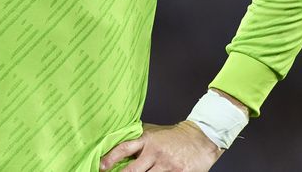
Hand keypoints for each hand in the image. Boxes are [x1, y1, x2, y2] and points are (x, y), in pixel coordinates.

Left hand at [99, 121, 221, 171]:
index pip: (124, 148)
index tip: (101, 166)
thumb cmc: (174, 136)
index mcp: (147, 140)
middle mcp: (155, 152)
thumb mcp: (154, 133)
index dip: (110, 158)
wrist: (200, 138)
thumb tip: (115, 144)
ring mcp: (167, 165)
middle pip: (133, 171)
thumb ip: (138, 140)